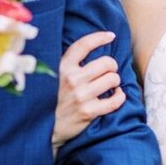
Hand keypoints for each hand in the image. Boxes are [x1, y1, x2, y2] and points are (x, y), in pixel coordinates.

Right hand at [52, 31, 124, 146]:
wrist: (44, 128)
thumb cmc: (53, 99)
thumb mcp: (54, 76)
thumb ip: (68, 64)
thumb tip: (90, 47)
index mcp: (62, 67)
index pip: (84, 45)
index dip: (100, 37)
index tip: (111, 36)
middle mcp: (72, 79)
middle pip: (107, 63)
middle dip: (112, 66)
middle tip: (108, 72)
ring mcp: (81, 96)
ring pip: (113, 79)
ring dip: (115, 81)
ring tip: (110, 85)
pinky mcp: (88, 112)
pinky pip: (115, 101)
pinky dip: (120, 97)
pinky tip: (117, 95)